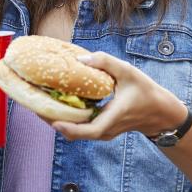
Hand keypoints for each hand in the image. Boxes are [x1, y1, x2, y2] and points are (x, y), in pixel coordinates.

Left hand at [51, 51, 183, 140]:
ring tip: (38, 103)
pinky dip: (65, 119)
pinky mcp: (100, 130)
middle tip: (32, 104)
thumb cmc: (145, 91)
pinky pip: (79, 129)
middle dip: (52, 120)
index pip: (89, 131)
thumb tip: (81, 59)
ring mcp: (102, 133)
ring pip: (74, 132)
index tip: (53, 121)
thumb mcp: (129, 71)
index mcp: (113, 118)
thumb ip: (106, 62)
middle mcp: (105, 130)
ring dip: (56, 120)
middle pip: (74, 133)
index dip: (70, 128)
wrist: (159, 113)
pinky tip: (55, 105)